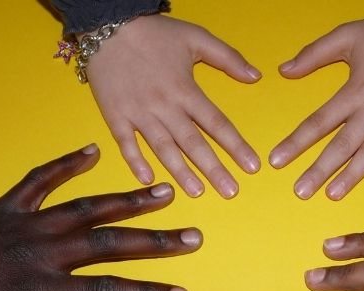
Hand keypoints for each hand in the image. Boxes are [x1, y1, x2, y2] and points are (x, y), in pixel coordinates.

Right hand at [85, 15, 261, 197]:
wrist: (107, 25)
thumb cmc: (154, 32)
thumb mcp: (196, 37)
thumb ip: (228, 57)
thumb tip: (256, 76)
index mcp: (186, 90)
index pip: (217, 124)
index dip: (236, 146)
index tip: (252, 166)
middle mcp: (164, 106)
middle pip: (193, 143)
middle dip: (214, 169)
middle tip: (231, 191)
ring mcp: (138, 113)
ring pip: (163, 148)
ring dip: (181, 172)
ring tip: (197, 192)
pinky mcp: (115, 116)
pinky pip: (126, 144)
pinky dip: (136, 162)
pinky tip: (149, 180)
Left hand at [270, 3, 363, 199]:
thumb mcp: (346, 36)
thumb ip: (313, 54)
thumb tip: (283, 70)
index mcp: (354, 91)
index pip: (318, 122)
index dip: (296, 143)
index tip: (277, 161)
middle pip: (342, 145)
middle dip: (320, 170)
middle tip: (300, 192)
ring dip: (353, 175)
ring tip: (333, 194)